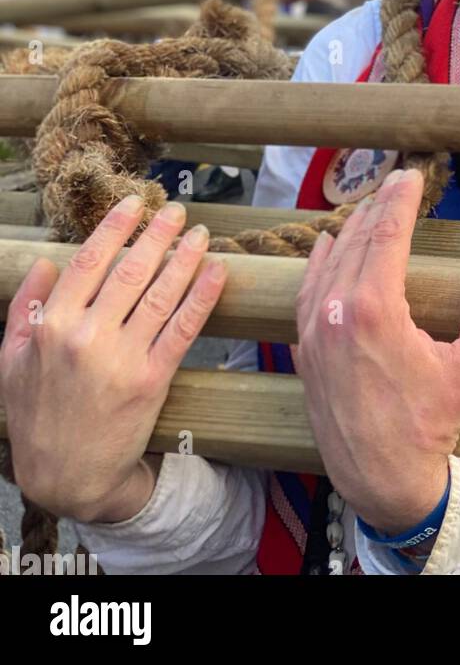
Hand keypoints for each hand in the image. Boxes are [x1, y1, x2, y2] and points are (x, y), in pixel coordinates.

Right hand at [0, 197, 226, 523]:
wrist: (67, 476)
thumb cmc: (37, 415)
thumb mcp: (11, 361)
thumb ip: (24, 308)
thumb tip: (45, 262)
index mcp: (52, 326)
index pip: (89, 261)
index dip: (115, 227)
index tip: (135, 203)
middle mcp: (87, 337)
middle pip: (131, 270)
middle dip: (159, 233)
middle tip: (178, 210)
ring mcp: (122, 359)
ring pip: (161, 293)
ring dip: (186, 257)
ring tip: (201, 233)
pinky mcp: (152, 380)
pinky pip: (183, 328)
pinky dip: (203, 296)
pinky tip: (217, 272)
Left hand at [294, 169, 459, 533]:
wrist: (382, 480)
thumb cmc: (430, 426)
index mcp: (375, 309)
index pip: (386, 234)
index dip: (399, 199)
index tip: (409, 175)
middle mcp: (335, 312)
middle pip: (354, 240)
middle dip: (376, 207)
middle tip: (394, 184)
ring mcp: (313, 331)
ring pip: (326, 262)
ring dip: (347, 231)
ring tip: (365, 209)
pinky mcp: (304, 351)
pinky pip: (306, 292)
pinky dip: (318, 264)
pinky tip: (326, 248)